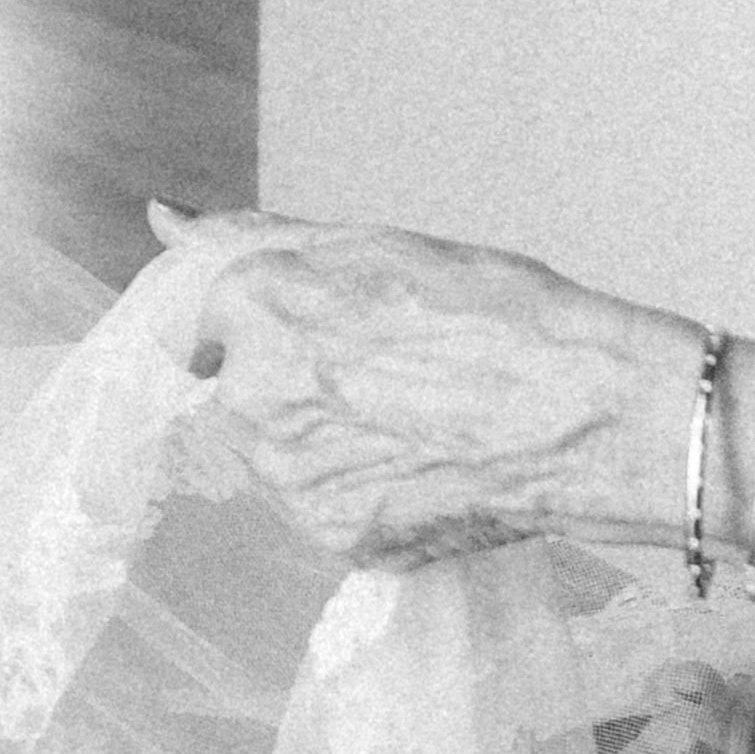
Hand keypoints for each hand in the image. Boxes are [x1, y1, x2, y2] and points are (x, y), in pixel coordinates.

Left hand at [185, 224, 683, 561]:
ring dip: (319, 438)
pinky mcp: (332, 536)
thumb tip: (163, 217)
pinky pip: (321, 505)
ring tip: (413, 420)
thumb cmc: (500, 314)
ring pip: (273, 454)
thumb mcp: (377, 244)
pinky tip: (424, 463)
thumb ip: (253, 236)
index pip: (199, 321)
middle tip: (381, 374)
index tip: (314, 330)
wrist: (591, 417)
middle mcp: (250, 396)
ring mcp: (288, 478)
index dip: (261, 322)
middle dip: (285, 381)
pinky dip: (361, 488)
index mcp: (254, 306)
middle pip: (231, 390)